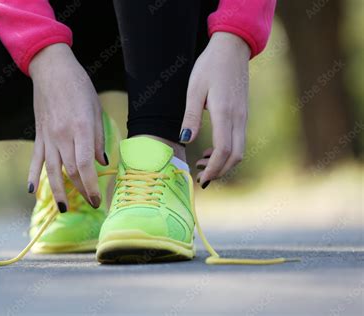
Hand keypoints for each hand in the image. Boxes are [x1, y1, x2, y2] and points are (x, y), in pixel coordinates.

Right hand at [27, 43, 106, 209]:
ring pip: (52, 170)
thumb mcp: (96, 109)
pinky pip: (36, 159)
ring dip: (58, 191)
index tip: (97, 198)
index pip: (85, 164)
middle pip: (71, 170)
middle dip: (81, 190)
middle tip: (90, 204)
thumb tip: (101, 163)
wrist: (52, 70)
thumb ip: (99, 138)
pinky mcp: (39, 135)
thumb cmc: (79, 87)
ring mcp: (48, 137)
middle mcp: (62, 136)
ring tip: (63, 208)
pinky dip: (33, 176)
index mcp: (80, 128)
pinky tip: (33, 191)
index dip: (91, 185)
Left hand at [179, 32, 250, 187]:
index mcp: (225, 112)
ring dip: (223, 163)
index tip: (202, 178)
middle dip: (220, 171)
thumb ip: (190, 116)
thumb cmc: (210, 66)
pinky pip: (239, 141)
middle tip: (201, 178)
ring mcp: (243, 116)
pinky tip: (211, 150)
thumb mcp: (194, 89)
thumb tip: (185, 141)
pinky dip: (227, 152)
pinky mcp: (243, 114)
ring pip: (239, 150)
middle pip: (236, 156)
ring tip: (202, 164)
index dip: (214, 168)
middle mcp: (239, 117)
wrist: (232, 48)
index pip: (223, 150)